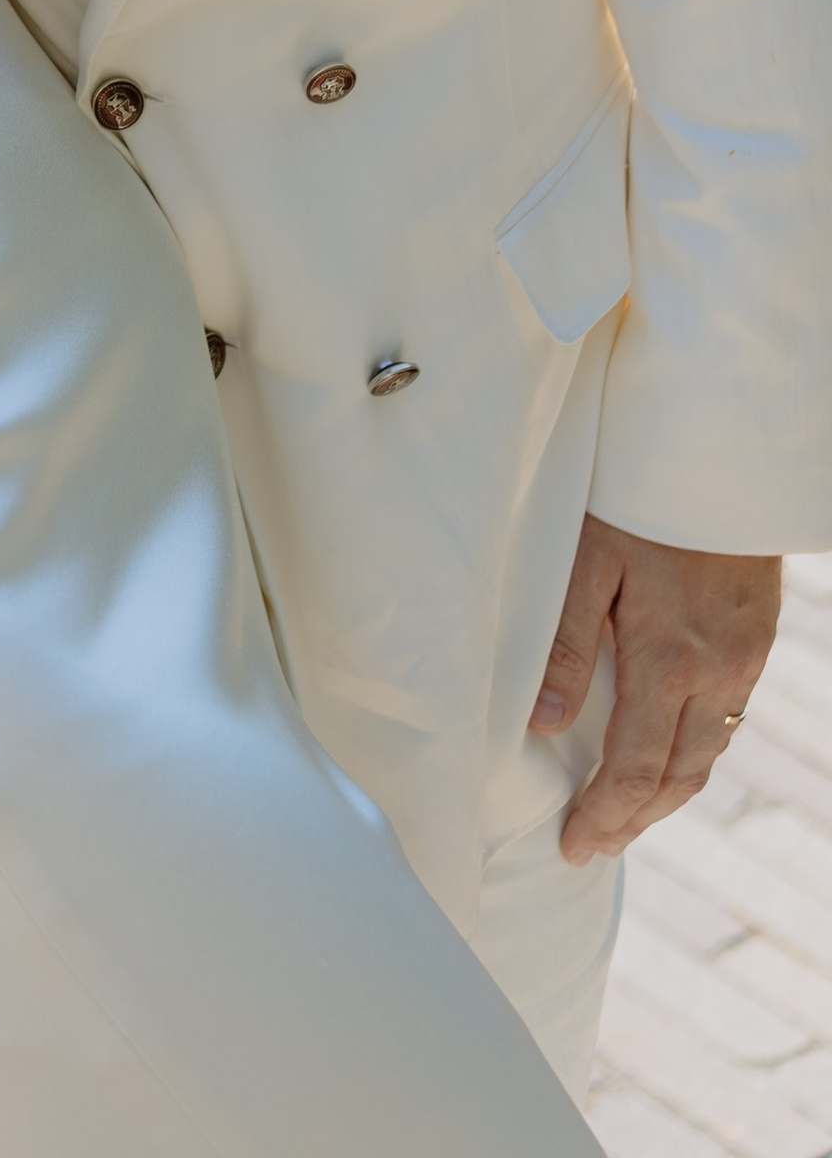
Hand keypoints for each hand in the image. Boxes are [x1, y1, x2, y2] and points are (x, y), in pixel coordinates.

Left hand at [532, 511, 780, 859]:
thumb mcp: (587, 559)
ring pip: (708, 752)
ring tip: (627, 812)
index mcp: (670, 661)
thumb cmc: (640, 497)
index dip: (603, 816)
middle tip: (595, 844)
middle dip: (635, 819)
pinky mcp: (756, 639)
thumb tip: (543, 726)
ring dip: (667, 792)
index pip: (634, 770)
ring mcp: (744, 659)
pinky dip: (694, 750)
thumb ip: (565, 644)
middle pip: (677, 777)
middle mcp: (716, 673)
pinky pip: (727, 717)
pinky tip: (669, 748)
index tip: (573, 846)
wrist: (722, 454)